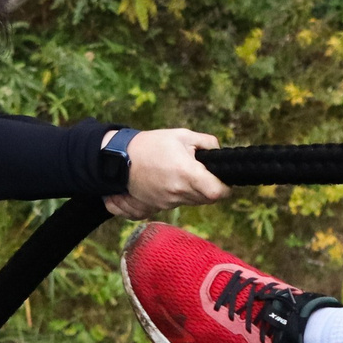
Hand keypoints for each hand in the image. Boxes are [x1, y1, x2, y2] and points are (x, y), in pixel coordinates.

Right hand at [107, 128, 230, 219]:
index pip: (218, 193)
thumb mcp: (182, 135)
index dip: (225, 187)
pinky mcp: (158, 207)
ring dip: (195, 191)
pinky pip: (178, 203)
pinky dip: (180, 194)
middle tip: (202, 171)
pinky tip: (172, 180)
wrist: (118, 161)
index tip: (223, 178)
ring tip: (183, 173)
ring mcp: (168, 202)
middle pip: (208, 199)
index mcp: (187, 174)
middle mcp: (178, 192)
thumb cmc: (150, 145)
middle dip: (210, 187)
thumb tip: (219, 153)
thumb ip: (206, 142)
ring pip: (193, 202)